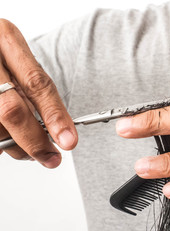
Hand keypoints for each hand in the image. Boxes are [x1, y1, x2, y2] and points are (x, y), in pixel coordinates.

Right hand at [0, 19, 77, 167]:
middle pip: (13, 109)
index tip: (69, 140)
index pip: (37, 83)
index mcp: (6, 38)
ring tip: (25, 151)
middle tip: (51, 158)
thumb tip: (54, 130)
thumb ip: (31, 88)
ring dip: (13, 146)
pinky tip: (3, 143)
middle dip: (35, 141)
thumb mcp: (16, 58)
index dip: (55, 115)